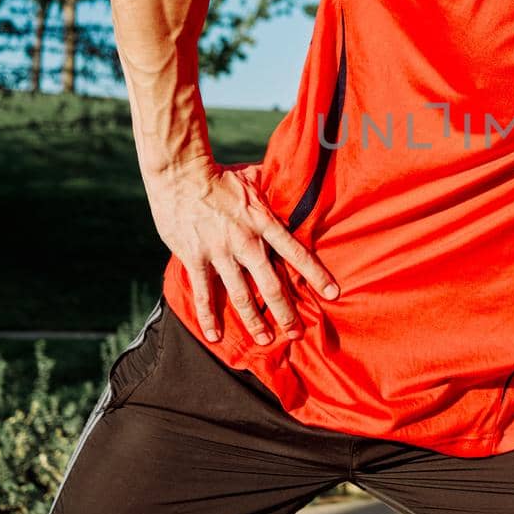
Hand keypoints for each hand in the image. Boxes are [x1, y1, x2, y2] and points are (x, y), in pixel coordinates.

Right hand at [145, 159, 337, 343]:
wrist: (181, 173)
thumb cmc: (221, 174)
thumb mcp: (256, 178)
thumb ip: (275, 190)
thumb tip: (297, 184)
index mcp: (263, 222)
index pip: (296, 252)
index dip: (316, 274)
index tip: (332, 293)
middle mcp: (245, 242)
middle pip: (271, 285)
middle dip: (286, 312)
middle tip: (296, 333)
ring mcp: (219, 253)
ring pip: (241, 296)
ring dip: (254, 321)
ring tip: (265, 339)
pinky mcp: (195, 258)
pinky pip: (203, 293)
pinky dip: (209, 316)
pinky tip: (215, 335)